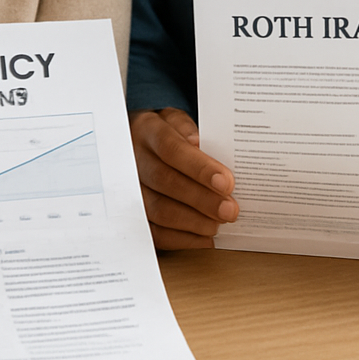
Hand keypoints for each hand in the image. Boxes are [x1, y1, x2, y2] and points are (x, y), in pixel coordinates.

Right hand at [130, 108, 237, 249]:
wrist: (139, 144)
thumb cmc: (167, 133)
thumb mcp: (177, 121)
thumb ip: (190, 130)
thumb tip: (200, 145)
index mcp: (147, 131)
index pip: (172, 149)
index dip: (199, 168)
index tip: (226, 182)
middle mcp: (133, 160)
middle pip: (165, 182)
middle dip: (201, 199)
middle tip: (229, 210)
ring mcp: (129, 188)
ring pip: (158, 209)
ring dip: (193, 221)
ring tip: (219, 224)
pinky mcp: (132, 213)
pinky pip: (153, 231)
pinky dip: (182, 239)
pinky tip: (205, 238)